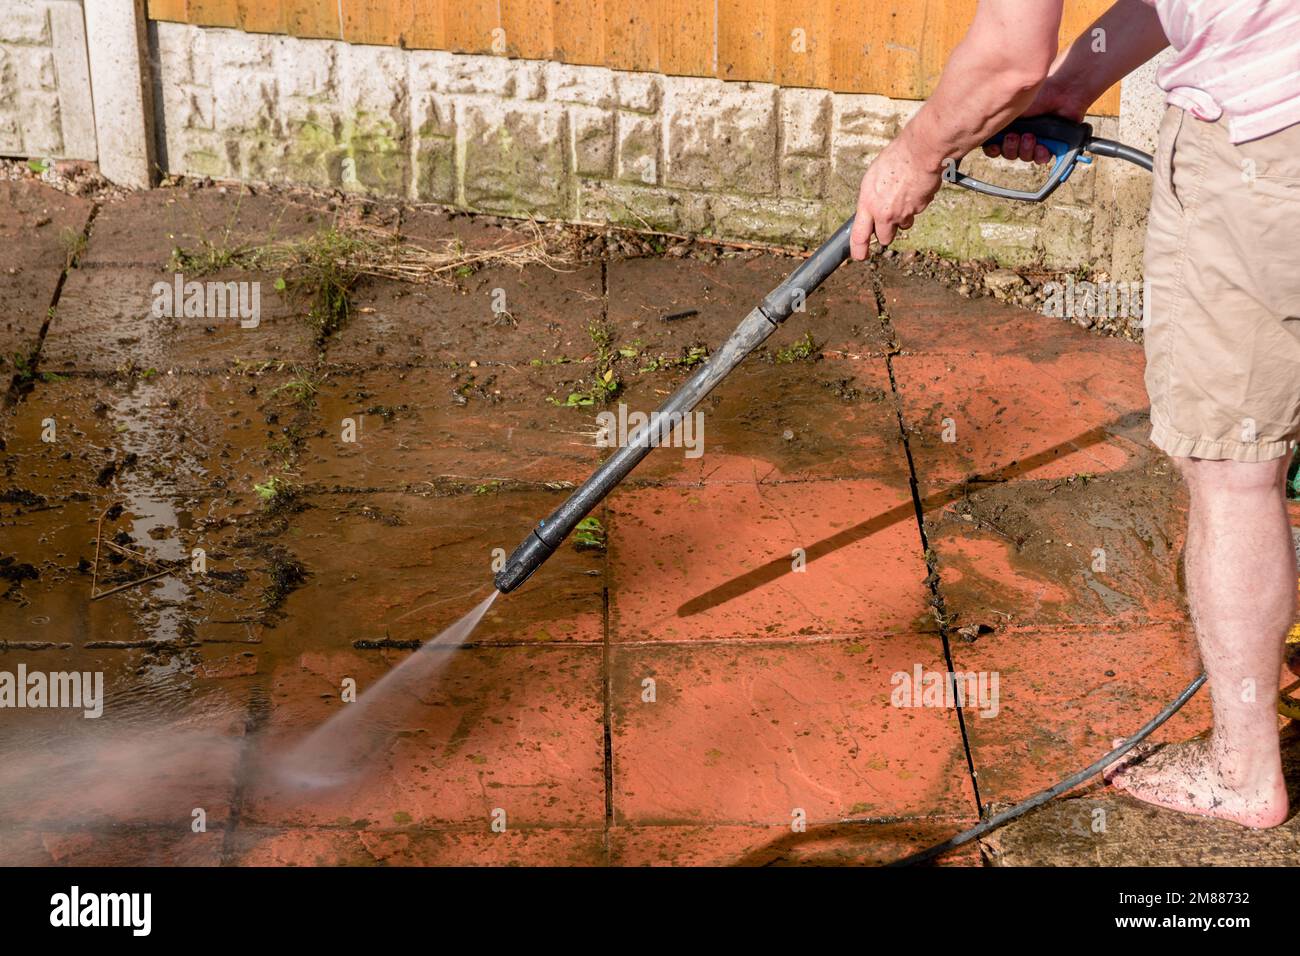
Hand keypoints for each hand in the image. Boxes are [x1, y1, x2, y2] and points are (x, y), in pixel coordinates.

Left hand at [849, 137, 943, 260]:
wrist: (921, 153)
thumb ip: (871, 198)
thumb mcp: (873, 177)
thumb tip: (872, 207)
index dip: (859, 249)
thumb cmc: (896, 159)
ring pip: (903, 225)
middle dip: (887, 232)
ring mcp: (903, 214)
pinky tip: (915, 188)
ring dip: (904, 217)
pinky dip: (917, 204)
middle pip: (884, 238)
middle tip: (889, 218)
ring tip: (904, 196)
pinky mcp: (919, 210)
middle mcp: (884, 213)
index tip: (860, 256)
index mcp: (868, 203)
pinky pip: (917, 211)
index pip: (859, 236)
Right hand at [983, 81, 1086, 164]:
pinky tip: (1042, 147)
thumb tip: (982, 130)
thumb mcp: (1012, 108)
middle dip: (1011, 148)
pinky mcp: (1052, 146)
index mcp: (1009, 128)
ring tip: (1032, 136)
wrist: (1062, 93)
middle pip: (1009, 154)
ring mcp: (1036, 142)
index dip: (993, 150)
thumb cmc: (1038, 96)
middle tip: (1016, 136)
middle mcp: (1021, 137)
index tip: (995, 146)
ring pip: (1024, 157)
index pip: (995, 146)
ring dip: (1026, 149)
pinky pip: (1041, 159)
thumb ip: (997, 120)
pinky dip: (1040, 155)